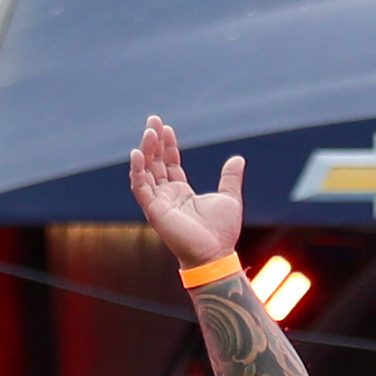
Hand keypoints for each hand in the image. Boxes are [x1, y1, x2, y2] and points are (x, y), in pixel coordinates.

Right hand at [128, 117, 244, 266]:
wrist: (215, 254)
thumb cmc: (222, 232)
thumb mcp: (230, 197)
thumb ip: (230, 178)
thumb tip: (238, 158)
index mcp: (182, 193)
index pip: (169, 164)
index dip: (167, 146)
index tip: (166, 127)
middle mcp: (167, 196)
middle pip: (155, 163)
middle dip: (153, 142)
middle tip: (152, 120)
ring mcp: (159, 203)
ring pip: (146, 172)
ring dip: (146, 151)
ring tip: (149, 131)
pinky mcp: (154, 211)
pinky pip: (140, 188)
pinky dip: (137, 171)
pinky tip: (137, 153)